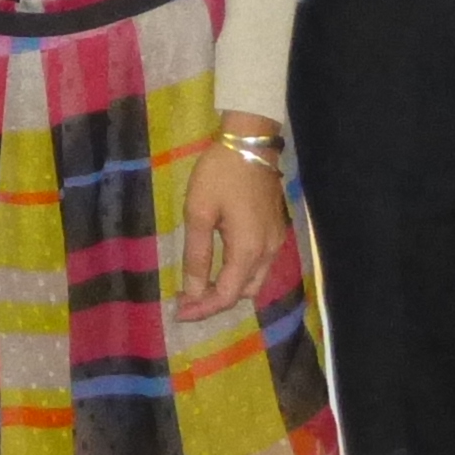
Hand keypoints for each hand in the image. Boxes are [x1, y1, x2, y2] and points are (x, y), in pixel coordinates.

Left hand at [172, 121, 289, 321]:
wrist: (250, 142)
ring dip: (230, 287)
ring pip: (254, 279)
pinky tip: (220, 264)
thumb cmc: (219, 174)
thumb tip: (193, 292)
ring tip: (201, 284)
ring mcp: (275, 240)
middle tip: (187, 298)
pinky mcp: (275, 229)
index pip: (228, 295)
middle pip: (244, 293)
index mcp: (248, 250)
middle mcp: (268, 251)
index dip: (203, 308)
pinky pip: (259, 264)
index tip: (179, 312)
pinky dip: (240, 272)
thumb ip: (197, 256)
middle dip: (216, 300)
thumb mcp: (199, 213)